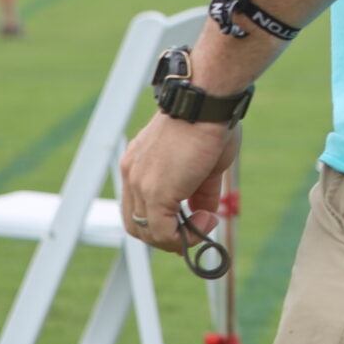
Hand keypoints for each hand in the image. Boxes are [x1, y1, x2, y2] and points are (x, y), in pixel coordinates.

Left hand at [118, 113, 239, 254]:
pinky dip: (184, 236)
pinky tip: (207, 221)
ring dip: (177, 238)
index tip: (183, 227)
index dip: (158, 223)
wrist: (206, 105)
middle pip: (136, 224)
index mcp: (139, 164)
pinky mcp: (155, 193)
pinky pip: (163, 232)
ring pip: (147, 232)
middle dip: (165, 236)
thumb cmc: (210, 123)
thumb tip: (205, 213)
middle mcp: (133, 175)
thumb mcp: (206, 163)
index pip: (137, 205)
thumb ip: (201, 192)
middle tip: (193, 234)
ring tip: (205, 223)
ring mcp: (141, 185)